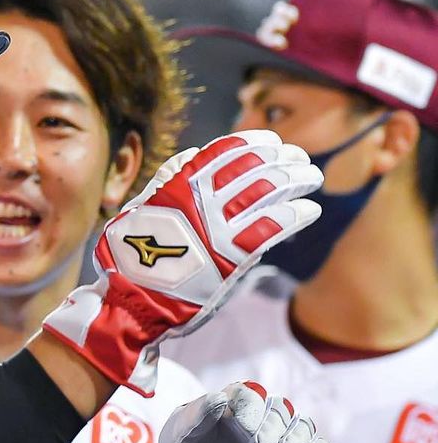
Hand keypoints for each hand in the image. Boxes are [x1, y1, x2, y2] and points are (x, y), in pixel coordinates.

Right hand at [42, 130, 321, 394]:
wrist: (132, 300)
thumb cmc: (131, 258)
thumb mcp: (139, 208)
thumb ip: (167, 181)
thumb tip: (192, 154)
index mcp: (179, 184)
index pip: (226, 150)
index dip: (255, 142)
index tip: (273, 142)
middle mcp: (202, 200)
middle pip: (256, 165)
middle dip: (284, 158)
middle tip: (300, 159)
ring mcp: (219, 227)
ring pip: (270, 190)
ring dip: (298, 179)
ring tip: (311, 178)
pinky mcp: (232, 257)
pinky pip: (274, 226)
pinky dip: (296, 214)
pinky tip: (309, 209)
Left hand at [127, 381, 332, 442]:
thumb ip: (195, 418)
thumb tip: (219, 397)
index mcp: (229, 412)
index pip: (250, 393)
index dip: (251, 407)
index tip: (243, 429)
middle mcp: (258, 425)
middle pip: (280, 408)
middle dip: (273, 425)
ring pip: (302, 426)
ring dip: (298, 436)